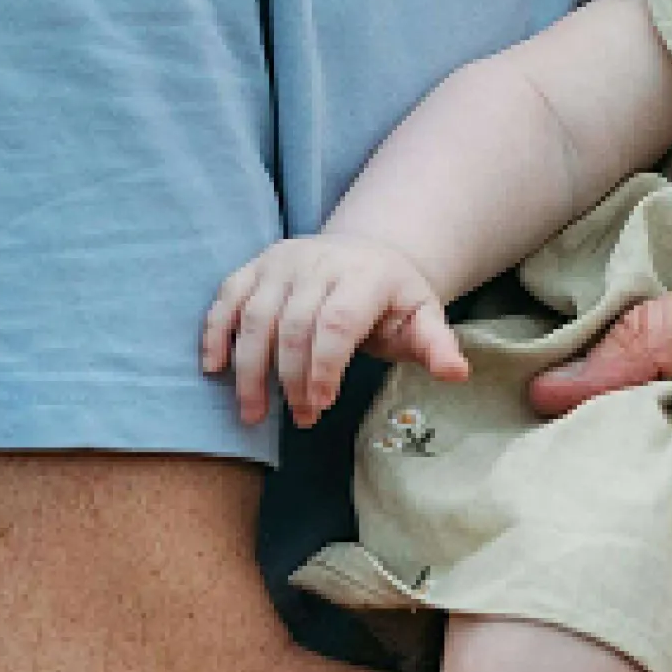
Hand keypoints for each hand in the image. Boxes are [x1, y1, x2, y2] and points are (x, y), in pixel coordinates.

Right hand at [197, 230, 464, 427]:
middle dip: (292, 380)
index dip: (325, 367)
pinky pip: (227, 297)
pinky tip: (214, 369)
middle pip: (293, 326)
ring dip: (250, 371)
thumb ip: (436, 345)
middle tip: (299, 418)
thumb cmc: (391, 299)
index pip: (337, 322)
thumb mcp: (421, 318)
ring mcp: (283, 262)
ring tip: (254, 414)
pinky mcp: (256, 267)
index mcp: (365, 274)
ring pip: (256, 317)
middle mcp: (319, 261)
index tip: (322, 406)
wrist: (364, 253)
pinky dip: (215, 332)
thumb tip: (458, 374)